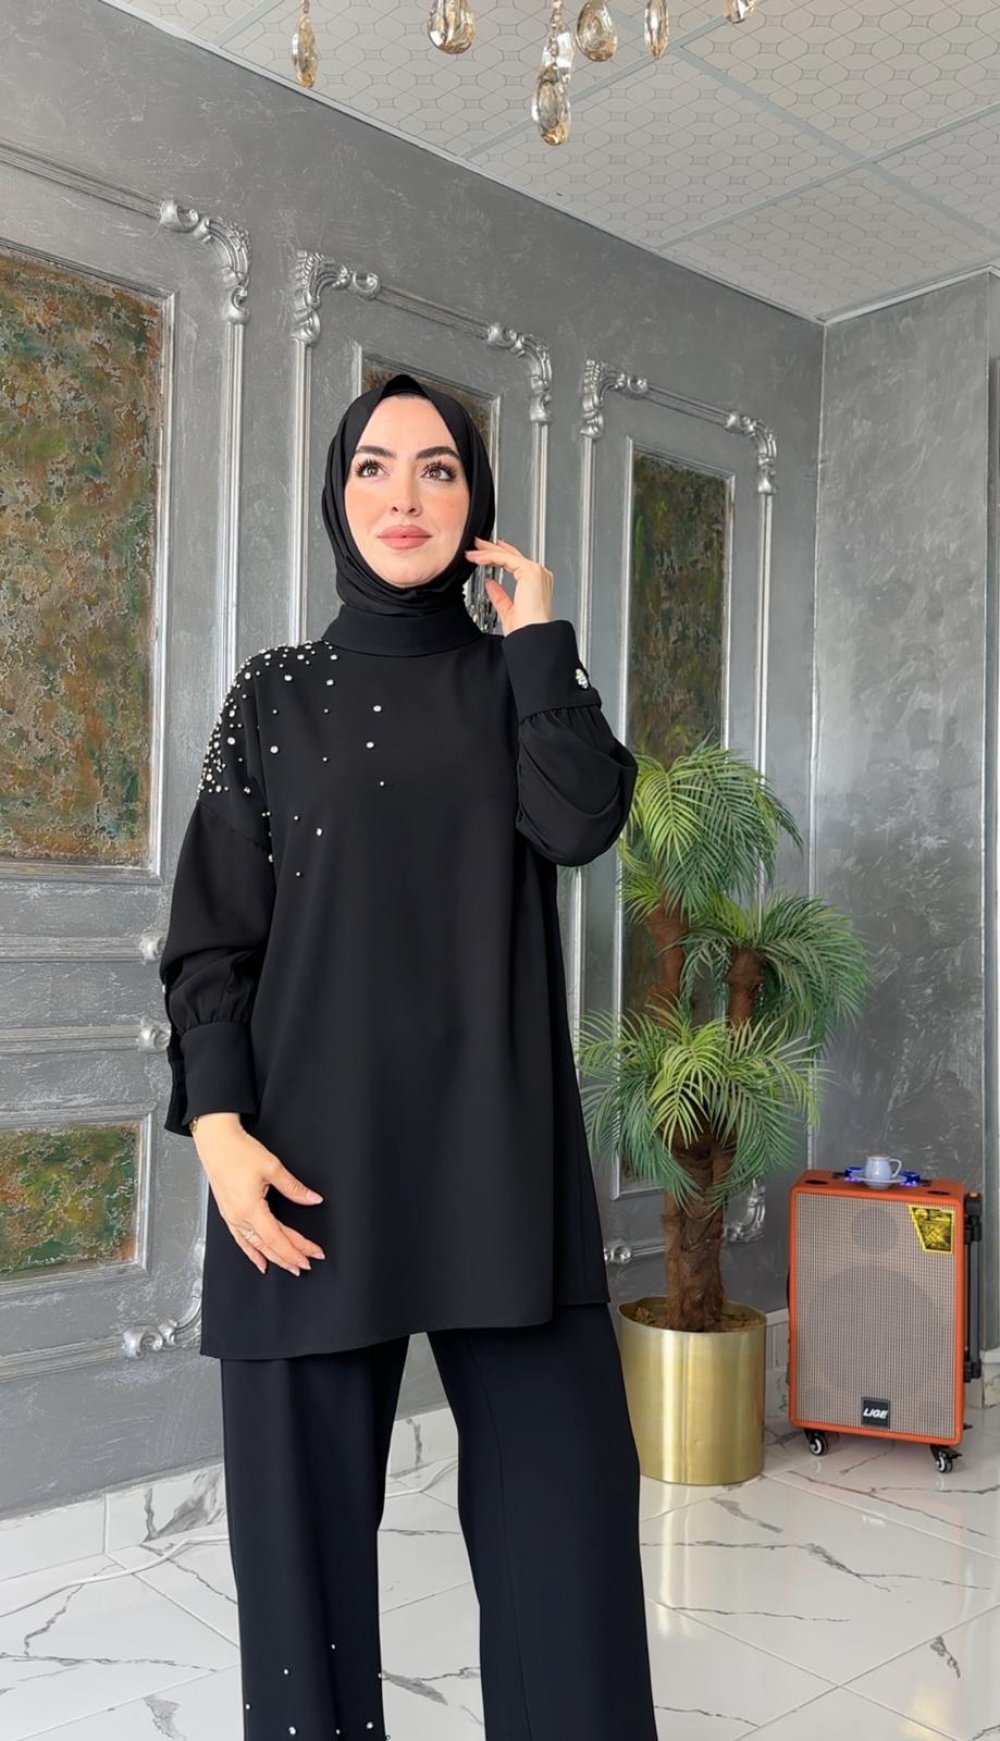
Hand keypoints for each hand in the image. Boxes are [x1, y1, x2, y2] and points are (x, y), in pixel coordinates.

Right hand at [193, 1114, 325, 1275]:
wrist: (216, 1142)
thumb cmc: (239, 1151)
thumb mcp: (272, 1167)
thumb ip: (293, 1187)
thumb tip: (312, 1199)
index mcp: (250, 1208)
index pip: (278, 1237)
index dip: (297, 1248)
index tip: (312, 1254)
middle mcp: (239, 1217)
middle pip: (268, 1245)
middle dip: (289, 1257)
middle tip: (306, 1265)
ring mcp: (231, 1217)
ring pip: (255, 1246)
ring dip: (273, 1258)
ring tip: (289, 1266)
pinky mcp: (228, 1213)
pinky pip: (241, 1240)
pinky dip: (252, 1253)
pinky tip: (260, 1261)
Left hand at [465, 536, 552, 634]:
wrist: (531, 635)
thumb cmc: (525, 630)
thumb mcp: (507, 610)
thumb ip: (499, 595)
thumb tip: (491, 584)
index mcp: (536, 584)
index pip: (515, 564)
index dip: (498, 557)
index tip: (485, 555)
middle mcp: (539, 575)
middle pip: (512, 555)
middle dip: (492, 549)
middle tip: (478, 545)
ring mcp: (536, 572)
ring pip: (508, 555)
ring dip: (488, 552)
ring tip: (473, 551)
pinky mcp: (530, 572)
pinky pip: (506, 559)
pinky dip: (490, 557)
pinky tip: (479, 559)